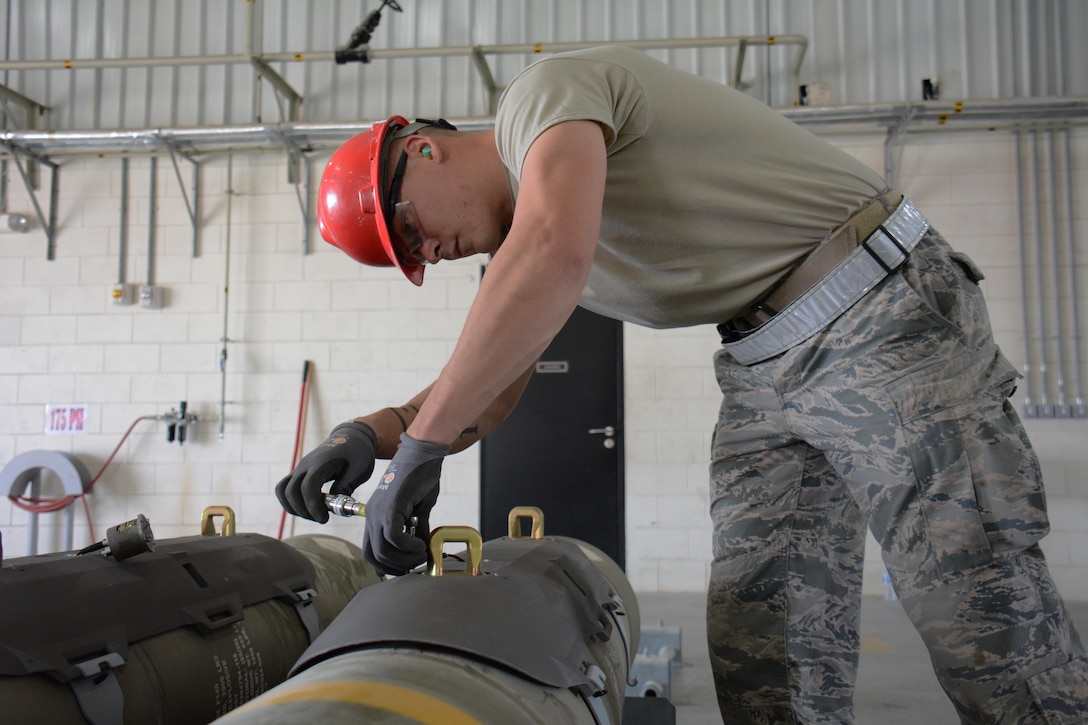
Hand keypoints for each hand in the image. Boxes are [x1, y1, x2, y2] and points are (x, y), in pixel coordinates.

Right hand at [275, 421, 377, 522]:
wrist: (352, 437)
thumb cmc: (357, 453)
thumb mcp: (359, 471)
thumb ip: (345, 487)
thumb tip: (333, 506)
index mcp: (321, 463)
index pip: (308, 487)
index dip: (313, 506)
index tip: (324, 518)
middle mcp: (305, 465)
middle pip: (291, 492)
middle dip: (304, 511)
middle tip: (322, 518)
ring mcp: (300, 468)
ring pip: (283, 491)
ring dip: (295, 508)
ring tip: (314, 514)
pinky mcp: (299, 473)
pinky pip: (285, 488)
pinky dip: (292, 501)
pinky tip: (309, 507)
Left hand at [363, 433, 448, 575]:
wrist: (422, 454)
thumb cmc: (420, 476)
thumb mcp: (417, 508)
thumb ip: (416, 527)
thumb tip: (423, 546)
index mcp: (374, 515)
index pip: (370, 551)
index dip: (386, 564)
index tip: (405, 567)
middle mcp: (371, 516)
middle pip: (374, 555)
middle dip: (396, 567)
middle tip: (416, 564)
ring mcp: (379, 512)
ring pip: (383, 550)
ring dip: (405, 558)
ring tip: (422, 553)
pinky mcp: (390, 508)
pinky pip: (395, 538)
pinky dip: (410, 547)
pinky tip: (422, 545)